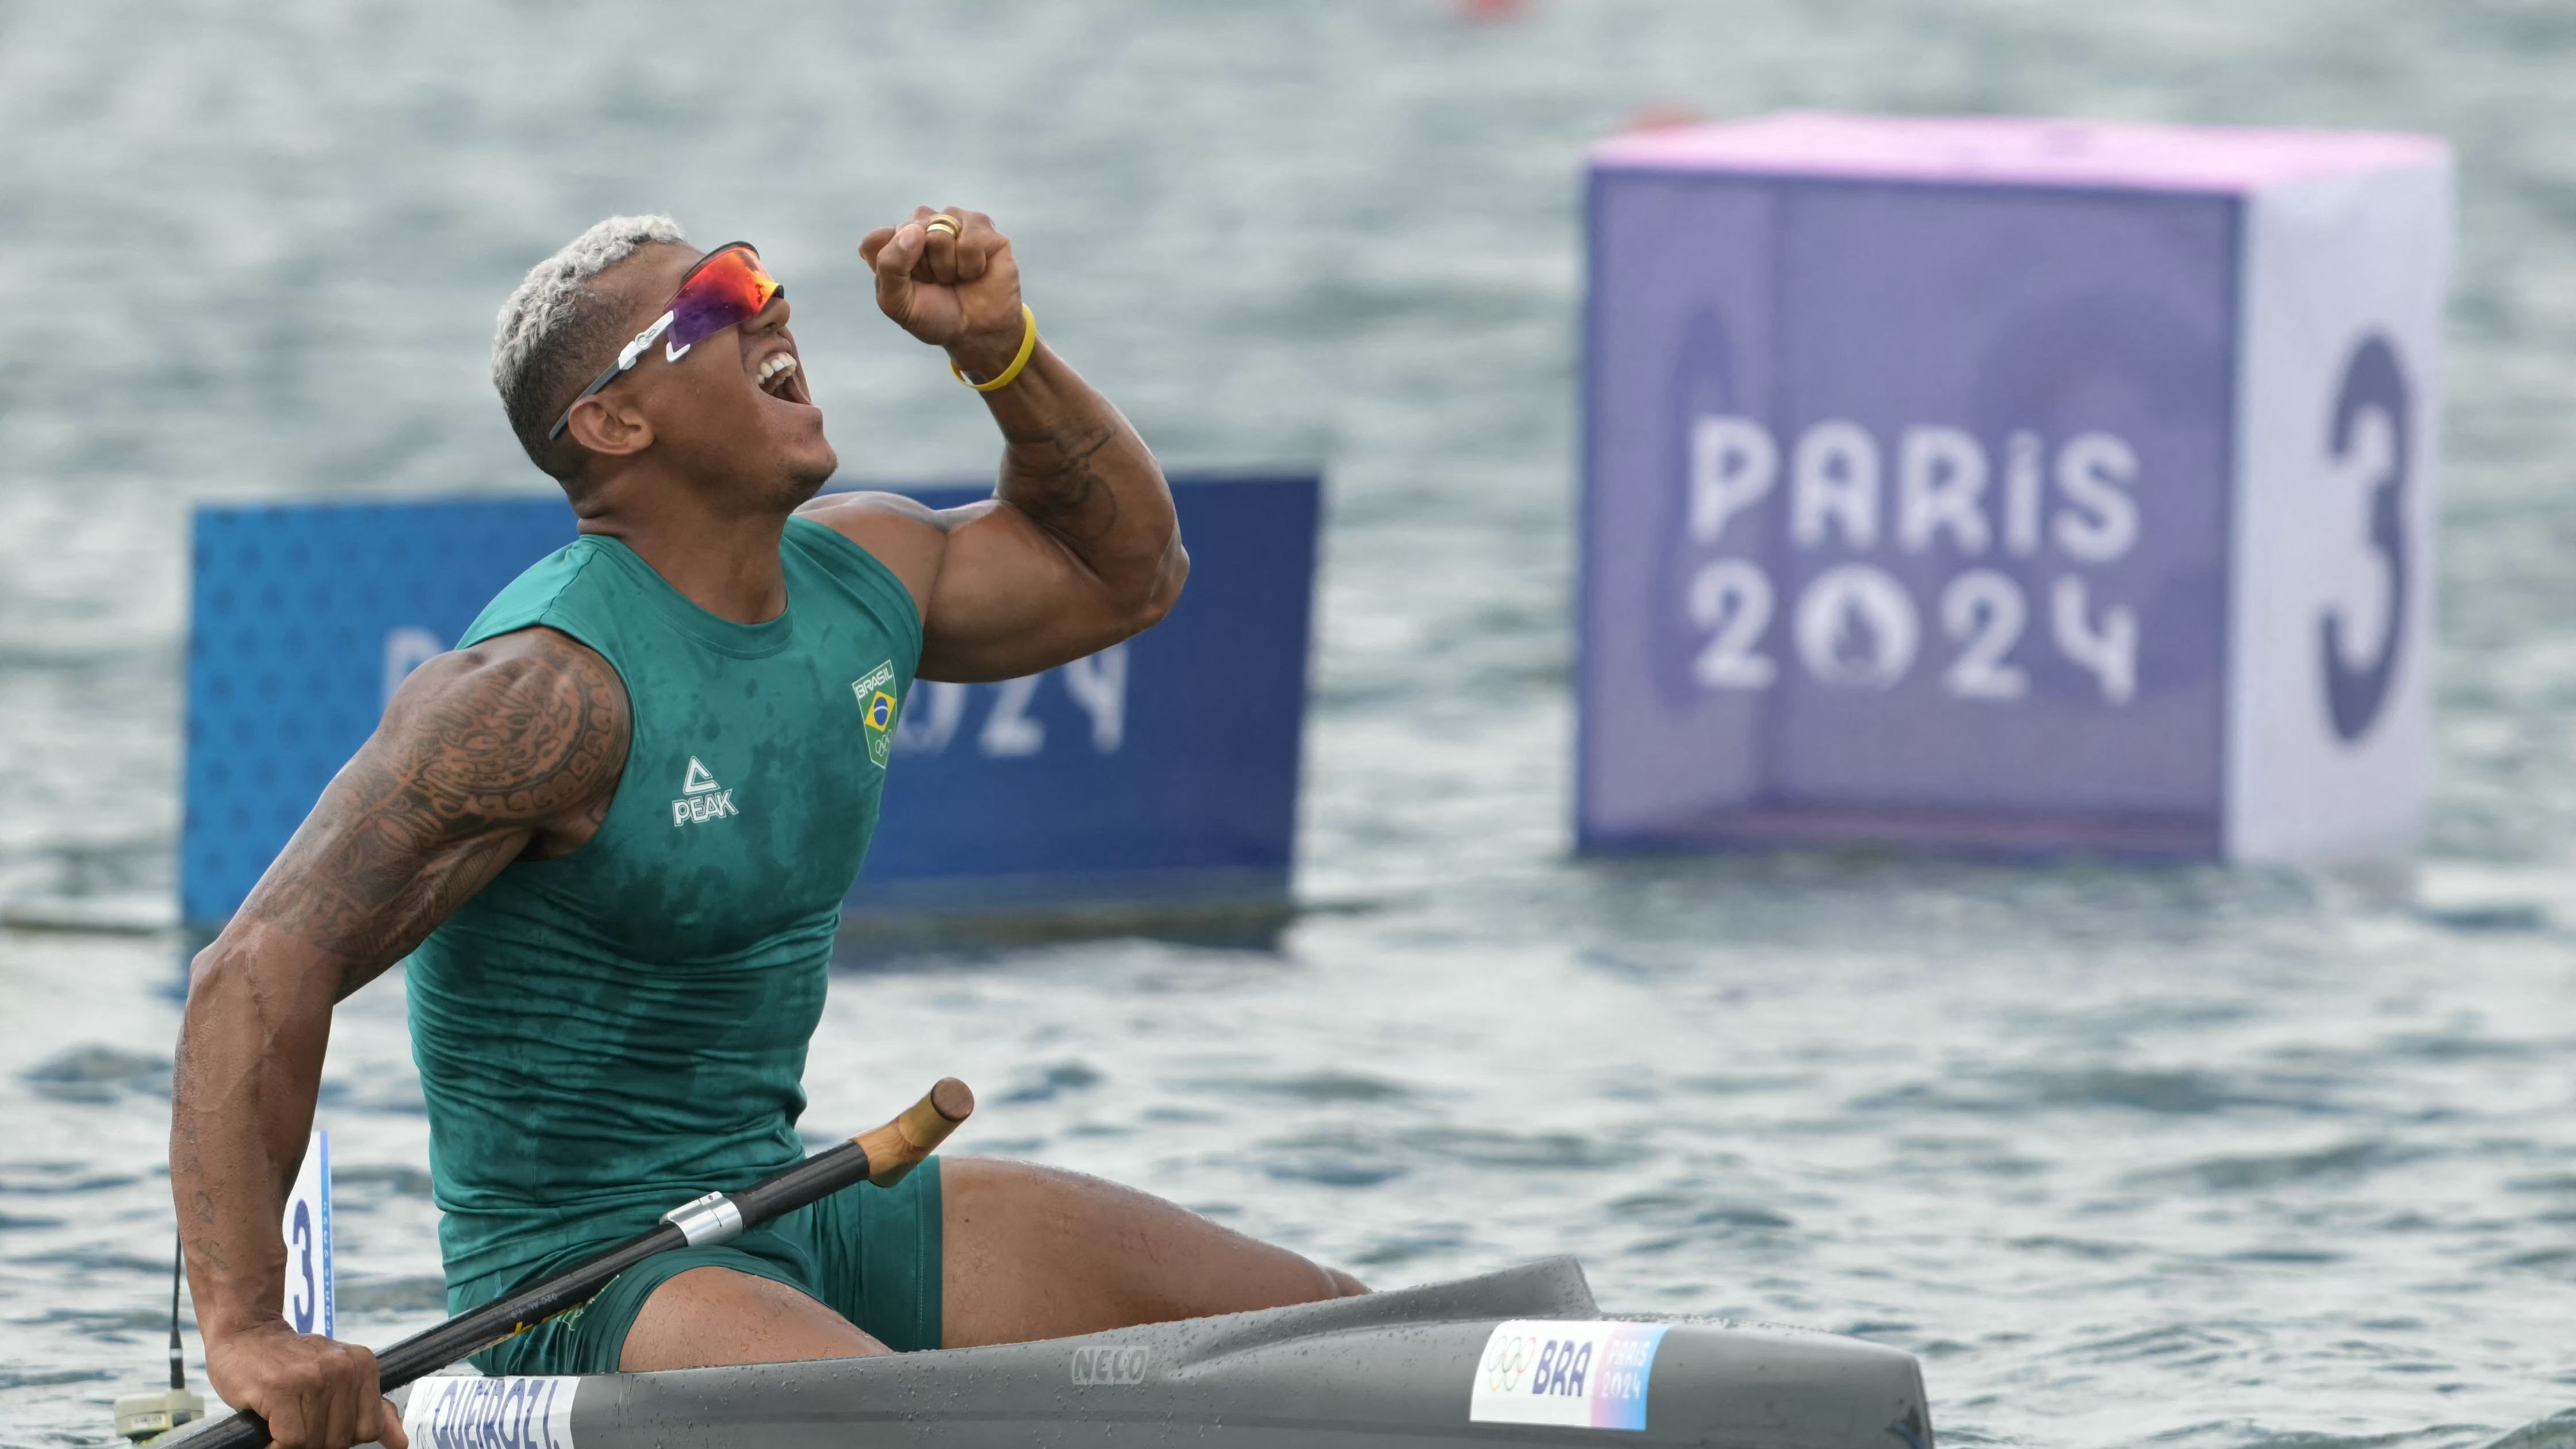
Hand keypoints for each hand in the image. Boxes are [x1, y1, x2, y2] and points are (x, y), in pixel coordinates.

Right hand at [205, 1319, 409, 1448]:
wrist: (246, 1334)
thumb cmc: (290, 1362)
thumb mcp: (338, 1378)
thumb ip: (372, 1409)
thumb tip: (401, 1443)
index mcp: (364, 1365)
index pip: (368, 1429)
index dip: (343, 1436)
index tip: (322, 1422)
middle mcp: (344, 1368)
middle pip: (341, 1439)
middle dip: (317, 1439)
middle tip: (297, 1418)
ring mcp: (313, 1377)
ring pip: (315, 1443)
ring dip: (295, 1442)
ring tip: (283, 1419)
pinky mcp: (282, 1390)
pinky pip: (291, 1442)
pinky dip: (277, 1445)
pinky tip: (270, 1426)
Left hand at [858, 206, 1026, 380]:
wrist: (978, 332)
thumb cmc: (936, 314)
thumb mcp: (897, 302)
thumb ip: (889, 266)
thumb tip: (914, 231)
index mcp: (894, 239)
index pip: (876, 240)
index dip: (892, 268)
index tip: (909, 286)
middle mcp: (921, 223)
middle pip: (908, 232)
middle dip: (924, 268)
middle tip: (937, 281)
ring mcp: (952, 221)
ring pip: (940, 234)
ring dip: (948, 267)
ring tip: (956, 276)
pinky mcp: (982, 226)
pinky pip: (969, 241)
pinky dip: (972, 266)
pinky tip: (976, 271)